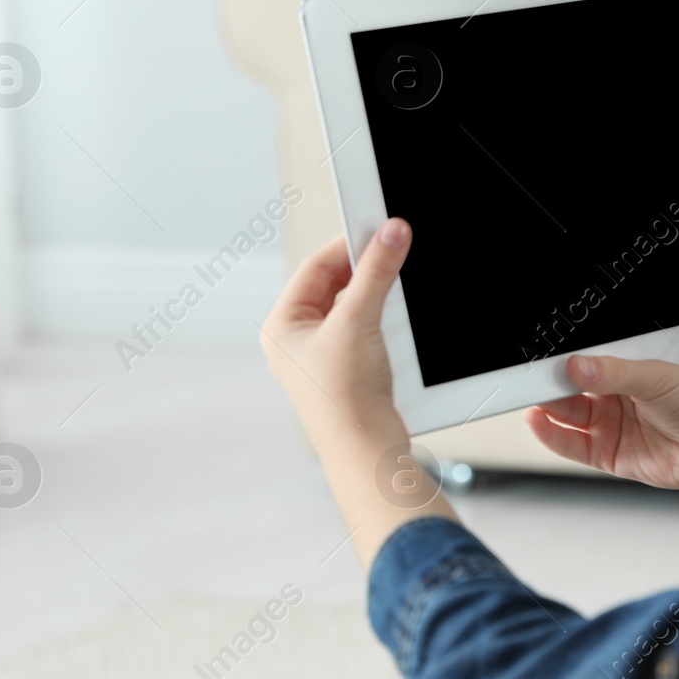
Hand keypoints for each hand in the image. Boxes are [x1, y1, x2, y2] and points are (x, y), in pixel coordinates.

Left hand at [261, 219, 457, 570]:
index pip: (315, 267)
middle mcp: (296, 341)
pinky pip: (365, 328)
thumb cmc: (344, 399)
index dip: (348, 245)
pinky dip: (382, 318)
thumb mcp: (359, 321)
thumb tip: (391, 233)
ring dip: (376, 294)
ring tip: (395, 286)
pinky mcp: (348, 371)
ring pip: (352, 307)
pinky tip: (397, 318)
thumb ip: (377, 272)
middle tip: (393, 252)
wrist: (366, 450)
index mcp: (281, 326)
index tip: (379, 229)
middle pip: (334, 285)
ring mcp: (322, 357)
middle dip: (364, 270)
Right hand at [525, 354, 678, 540]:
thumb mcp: (659, 378)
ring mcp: (612, 426)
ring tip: (529, 399)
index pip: (587, 360)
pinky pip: (573, 445)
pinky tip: (538, 421)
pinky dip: (552, 435)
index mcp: (630, 368)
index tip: (541, 355)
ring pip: (567, 415)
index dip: (563, 359)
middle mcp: (618, 395)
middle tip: (527, 376)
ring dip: (547, 408)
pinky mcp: (610, 455)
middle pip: (571, 388)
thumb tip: (578, 366)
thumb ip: (615, 373)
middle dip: (549, 382)